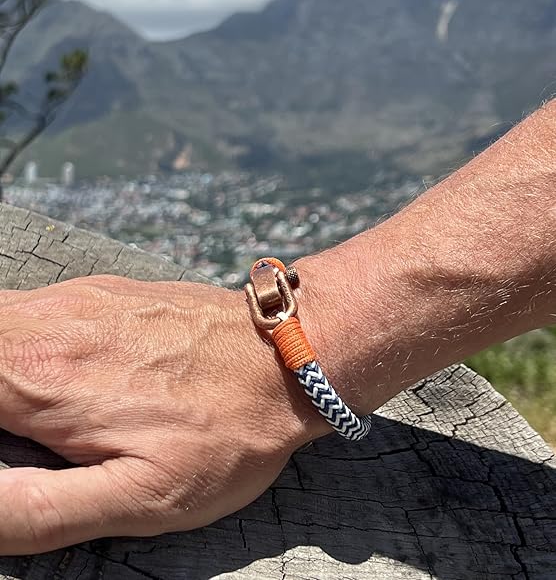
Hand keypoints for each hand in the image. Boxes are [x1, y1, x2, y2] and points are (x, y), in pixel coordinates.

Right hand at [0, 275, 319, 554]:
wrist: (283, 355)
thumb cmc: (222, 432)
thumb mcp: (140, 496)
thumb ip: (38, 509)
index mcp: (40, 381)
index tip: (1, 446)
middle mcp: (48, 325)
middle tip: (12, 432)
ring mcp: (75, 299)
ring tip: (27, 411)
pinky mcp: (100, 290)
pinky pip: (30, 304)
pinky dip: (16, 336)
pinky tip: (45, 369)